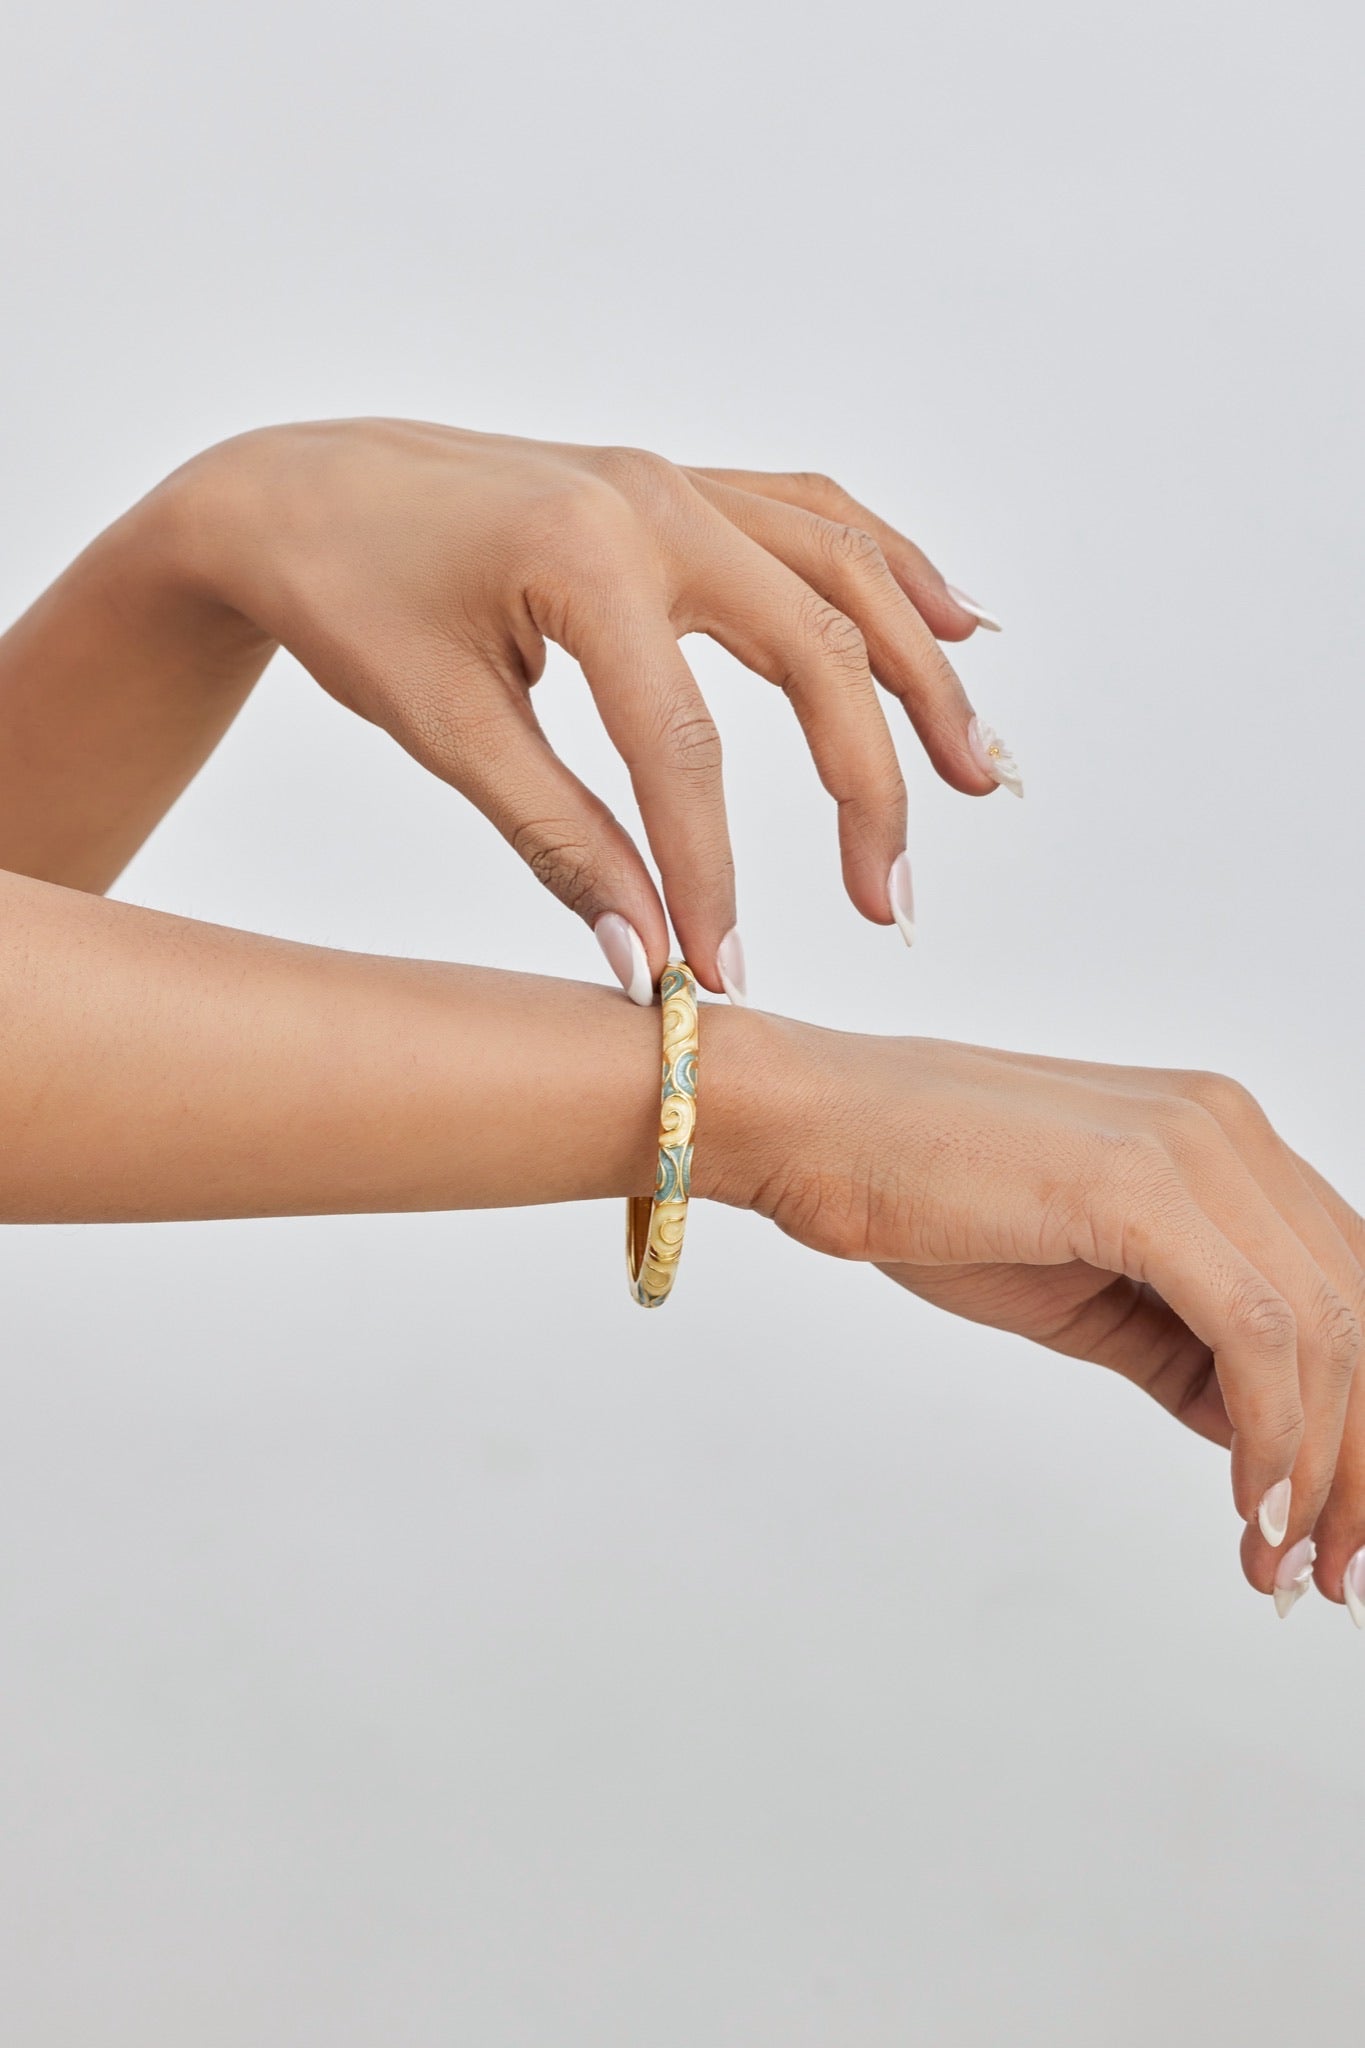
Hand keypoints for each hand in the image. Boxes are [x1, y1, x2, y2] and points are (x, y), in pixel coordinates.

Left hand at [162, 420, 1012, 999]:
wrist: (297, 489)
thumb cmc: (349, 599)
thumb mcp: (442, 729)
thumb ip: (557, 842)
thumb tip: (645, 958)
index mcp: (583, 555)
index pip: (685, 746)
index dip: (715, 870)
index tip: (731, 970)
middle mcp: (655, 500)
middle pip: (812, 651)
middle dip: (867, 787)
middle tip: (892, 903)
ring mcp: (677, 482)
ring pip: (843, 574)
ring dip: (917, 679)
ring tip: (977, 777)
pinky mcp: (680, 488)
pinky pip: (815, 521)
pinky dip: (892, 575)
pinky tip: (955, 628)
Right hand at [701, 1017, 1364, 1615]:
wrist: (811, 1131)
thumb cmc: (922, 1196)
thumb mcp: (1084, 1292)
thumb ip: (1182, 1349)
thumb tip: (1258, 1434)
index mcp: (1221, 1139)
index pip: (1345, 1286)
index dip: (1359, 1416)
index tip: (1332, 1524)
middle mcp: (1228, 1128)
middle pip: (1359, 1311)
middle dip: (1356, 1461)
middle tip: (1331, 1573)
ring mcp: (1191, 1146)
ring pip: (1327, 1329)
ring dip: (1318, 1468)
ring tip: (1283, 1563)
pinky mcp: (1140, 1183)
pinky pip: (1258, 1329)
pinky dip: (1273, 1432)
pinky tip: (1252, 1506)